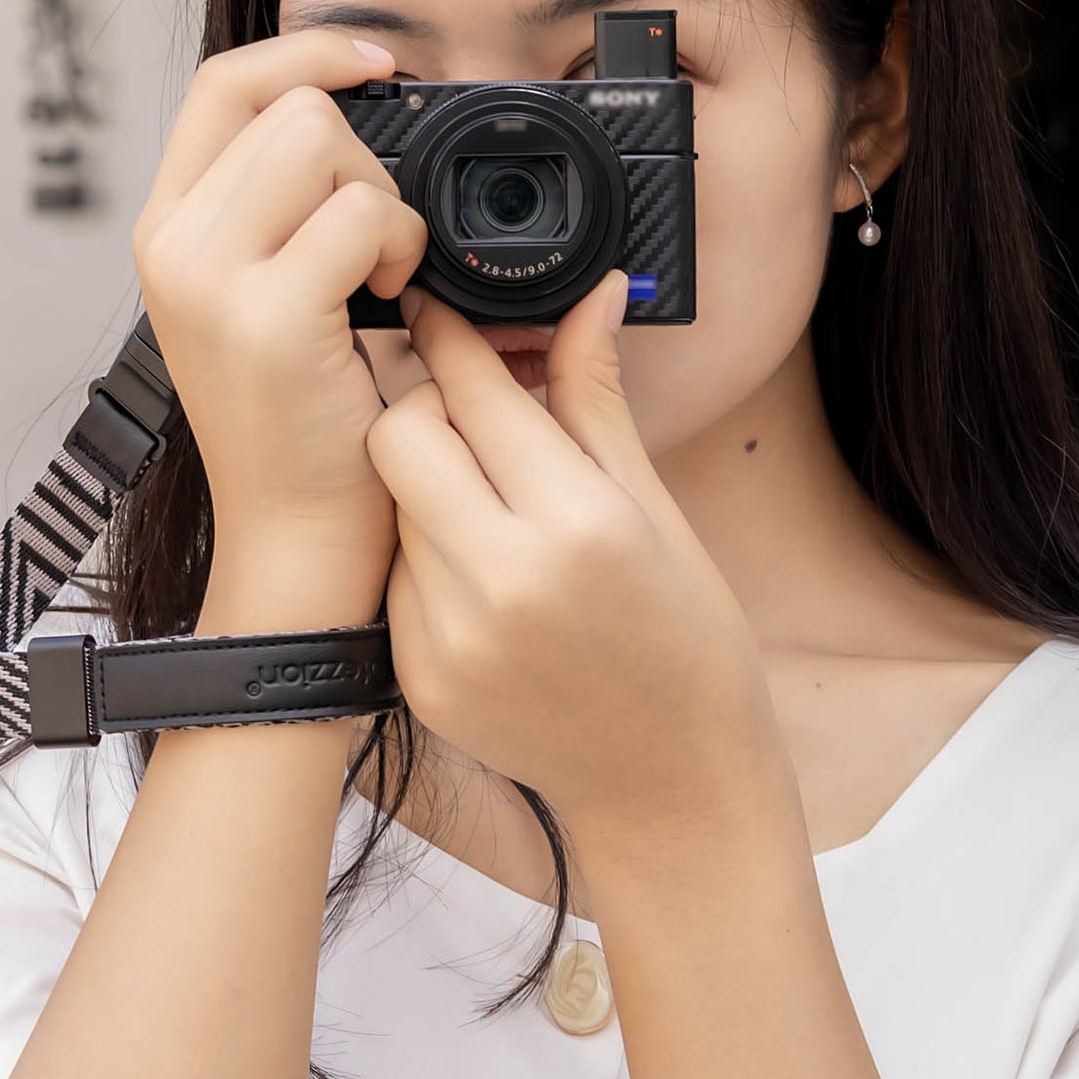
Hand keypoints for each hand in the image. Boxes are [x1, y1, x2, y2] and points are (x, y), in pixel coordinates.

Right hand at [130, 30, 426, 595]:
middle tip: (377, 247)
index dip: (308, 50)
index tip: (378, 63)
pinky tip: (392, 301)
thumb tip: (348, 107)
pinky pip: (364, 215)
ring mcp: (209, 278)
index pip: (226, 82)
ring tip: (382, 278)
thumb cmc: (306, 418)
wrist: (299, 534)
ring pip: (325, 144)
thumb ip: (283, 205)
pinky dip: (402, 247)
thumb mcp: (268, 290)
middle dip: (363, 160)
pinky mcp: (265, 316)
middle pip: (291, 107)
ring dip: (385, 203)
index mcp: (169, 228)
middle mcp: (172, 244)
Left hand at [362, 271, 786, 849]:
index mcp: (577, 524)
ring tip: (492, 499)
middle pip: (401, 432)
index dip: (455, 334)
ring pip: (392, 500)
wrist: (670, 783)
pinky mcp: (418, 677)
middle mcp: (502, 579)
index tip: (444, 307)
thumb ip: (595, 398)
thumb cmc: (686, 639)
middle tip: (474, 412)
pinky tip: (484, 570)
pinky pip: (396, 572)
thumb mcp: (655, 509)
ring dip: (429, 479)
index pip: (477, 391)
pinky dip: (428, 551)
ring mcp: (449, 636)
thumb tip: (591, 295)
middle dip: (429, 403)